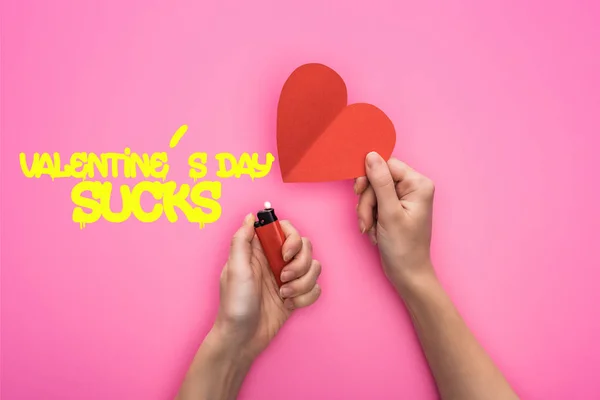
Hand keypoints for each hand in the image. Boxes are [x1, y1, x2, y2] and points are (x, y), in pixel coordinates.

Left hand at [212, 214, 321, 361]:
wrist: (242, 339)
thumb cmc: (234, 305)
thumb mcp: (234, 269)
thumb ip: (241, 240)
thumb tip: (251, 217)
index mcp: (260, 251)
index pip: (285, 230)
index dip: (292, 238)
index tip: (285, 254)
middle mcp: (275, 261)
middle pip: (305, 247)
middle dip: (300, 264)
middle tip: (283, 278)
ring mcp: (287, 278)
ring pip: (314, 268)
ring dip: (303, 283)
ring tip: (284, 295)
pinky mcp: (296, 295)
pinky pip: (315, 288)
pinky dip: (305, 298)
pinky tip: (289, 306)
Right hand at [355, 152, 434, 293]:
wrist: (407, 274)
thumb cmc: (403, 247)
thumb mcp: (389, 213)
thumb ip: (380, 182)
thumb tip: (371, 155)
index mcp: (418, 184)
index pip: (386, 165)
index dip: (369, 177)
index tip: (359, 192)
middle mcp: (413, 187)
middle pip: (377, 178)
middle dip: (367, 200)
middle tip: (367, 220)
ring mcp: (403, 198)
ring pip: (372, 192)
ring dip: (366, 211)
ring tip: (372, 229)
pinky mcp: (394, 208)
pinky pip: (374, 203)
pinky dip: (369, 216)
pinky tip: (374, 230)